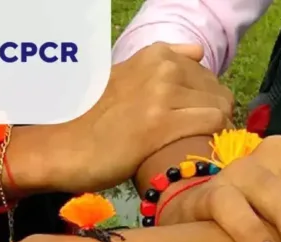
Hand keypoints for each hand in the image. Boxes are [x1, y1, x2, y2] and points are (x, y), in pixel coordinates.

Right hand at [47, 42, 232, 192]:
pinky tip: (188, 151)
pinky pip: (212, 125)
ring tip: (187, 147)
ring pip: (219, 108)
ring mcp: (162, 95)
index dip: (202, 102)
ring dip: (211, 131)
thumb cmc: (91, 120)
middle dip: (209, 117)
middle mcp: (162, 68)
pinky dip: (208, 139)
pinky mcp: (160, 125)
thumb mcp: (125, 78)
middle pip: (217, 92)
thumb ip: (162, 63)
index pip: (206, 75)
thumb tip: (197, 52)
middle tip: (188, 140)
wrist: (61, 148)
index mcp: (154, 55)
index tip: (187, 121)